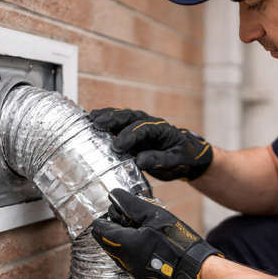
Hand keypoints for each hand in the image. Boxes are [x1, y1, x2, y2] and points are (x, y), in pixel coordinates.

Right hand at [90, 107, 212, 181]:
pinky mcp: (132, 135)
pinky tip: (92, 126)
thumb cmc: (182, 159)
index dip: (129, 135)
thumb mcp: (176, 162)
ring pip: (122, 118)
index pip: (143, 128)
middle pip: (130, 116)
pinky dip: (106, 125)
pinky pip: (118, 127)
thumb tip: (140, 161)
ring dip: (106, 117)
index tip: (117, 146)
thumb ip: (159, 160)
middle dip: (113, 119)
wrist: (187, 158)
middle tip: (97, 124)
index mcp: (161, 129)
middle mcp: (148, 124)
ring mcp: (139, 128)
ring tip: (90, 119)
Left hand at [91, 189, 221, 278]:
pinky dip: (128, 251)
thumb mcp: (154, 216)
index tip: (111, 212)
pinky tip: (142, 243)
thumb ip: (130, 205)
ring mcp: (133, 271)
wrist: (194, 267)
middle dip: (109, 230)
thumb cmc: (176, 240)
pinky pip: (127, 262)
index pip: (101, 231)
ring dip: (119, 241)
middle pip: (106, 243)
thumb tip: (114, 195)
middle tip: (120, 218)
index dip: (103, 220)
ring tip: (133, 229)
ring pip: (116, 254)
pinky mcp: (142, 277)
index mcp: (125, 245)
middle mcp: (124, 261)